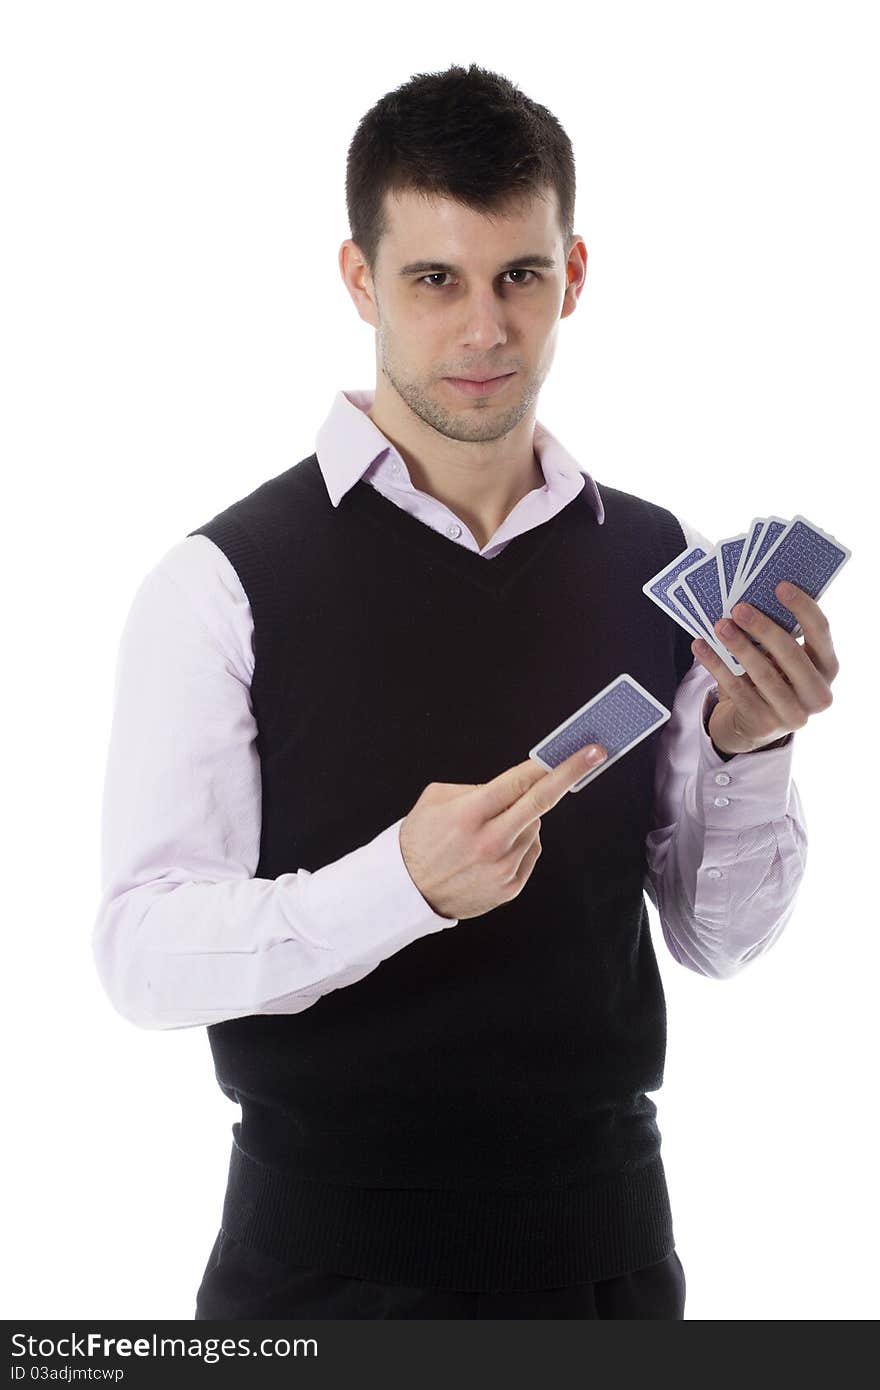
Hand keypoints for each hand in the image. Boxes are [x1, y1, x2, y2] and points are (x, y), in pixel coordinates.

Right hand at [399, 742, 607, 919]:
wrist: (407, 892)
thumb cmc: (420, 839)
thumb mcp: (435, 800)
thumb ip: (476, 788)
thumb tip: (515, 786)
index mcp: (468, 815)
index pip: (518, 782)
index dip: (550, 763)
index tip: (577, 750)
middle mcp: (489, 842)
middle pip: (541, 802)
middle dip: (569, 773)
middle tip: (594, 754)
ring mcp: (503, 867)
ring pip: (534, 827)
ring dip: (522, 819)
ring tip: (490, 830)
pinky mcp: (510, 887)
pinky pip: (530, 851)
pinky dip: (519, 843)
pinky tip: (494, 849)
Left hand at [691, 581, 839, 755]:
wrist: (756, 723)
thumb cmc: (774, 676)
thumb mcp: (784, 659)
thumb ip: (780, 634)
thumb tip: (753, 597)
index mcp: (828, 668)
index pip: (821, 632)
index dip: (803, 608)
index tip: (780, 585)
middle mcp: (818, 694)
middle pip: (791, 655)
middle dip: (764, 628)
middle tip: (739, 608)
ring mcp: (793, 713)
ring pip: (764, 674)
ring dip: (739, 646)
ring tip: (720, 625)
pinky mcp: (764, 724)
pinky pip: (737, 690)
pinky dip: (717, 666)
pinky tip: (701, 647)